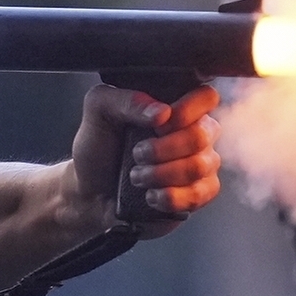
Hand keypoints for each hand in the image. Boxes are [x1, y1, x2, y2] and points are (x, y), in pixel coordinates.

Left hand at [69, 84, 221, 231]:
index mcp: (175, 106)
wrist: (89, 192)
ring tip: (136, 177)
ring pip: (200, 166)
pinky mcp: (197, 195)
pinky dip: (171, 197)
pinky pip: (201, 194)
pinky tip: (151, 196)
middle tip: (137, 154)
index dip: (186, 111)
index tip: (158, 125)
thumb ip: (126, 99)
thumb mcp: (99, 110)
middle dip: (164, 148)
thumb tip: (162, 112)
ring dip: (161, 174)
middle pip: (202, 135)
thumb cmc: (98, 148)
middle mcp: (193, 132)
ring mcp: (199, 164)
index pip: (206, 97)